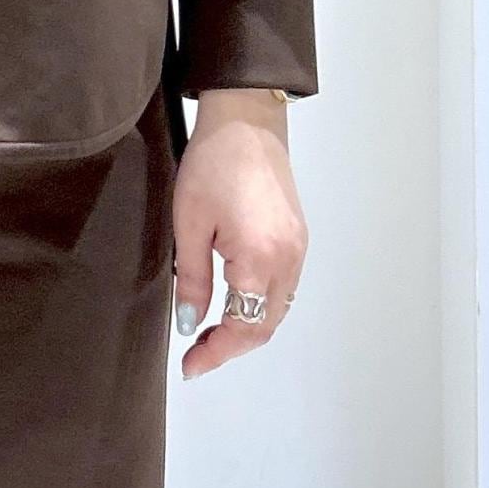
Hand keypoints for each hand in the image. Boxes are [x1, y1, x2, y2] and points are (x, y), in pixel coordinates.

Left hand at [170, 88, 306, 380]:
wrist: (247, 121)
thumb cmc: (214, 163)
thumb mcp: (189, 224)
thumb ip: (193, 280)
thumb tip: (190, 323)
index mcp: (261, 258)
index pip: (244, 326)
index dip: (217, 353)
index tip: (191, 366)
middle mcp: (289, 258)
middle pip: (266, 324)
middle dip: (232, 346)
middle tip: (196, 354)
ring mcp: (298, 248)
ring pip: (277, 309)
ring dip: (247, 327)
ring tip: (210, 333)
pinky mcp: (297, 236)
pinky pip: (283, 288)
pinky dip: (260, 305)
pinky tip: (233, 303)